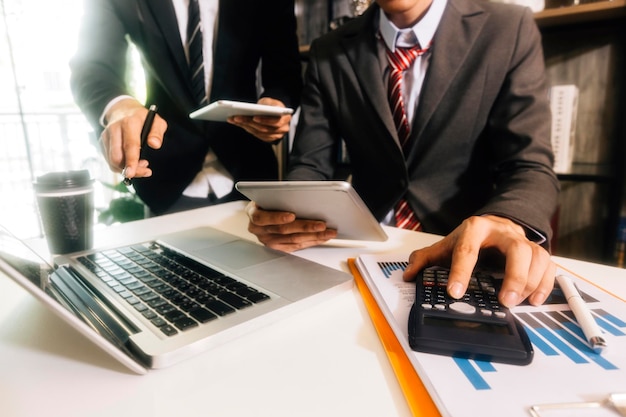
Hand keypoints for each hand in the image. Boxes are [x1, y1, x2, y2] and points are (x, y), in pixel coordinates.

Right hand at [100, 98, 166, 179]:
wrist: (122, 109)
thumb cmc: (142, 118)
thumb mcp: (156, 121)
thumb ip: (157, 132)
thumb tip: (155, 144)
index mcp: (129, 123)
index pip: (129, 145)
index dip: (131, 161)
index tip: (132, 173)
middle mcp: (114, 129)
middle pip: (117, 157)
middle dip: (131, 169)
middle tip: (145, 170)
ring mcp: (106, 136)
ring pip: (112, 161)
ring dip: (126, 169)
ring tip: (140, 165)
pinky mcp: (102, 142)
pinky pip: (109, 160)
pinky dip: (120, 166)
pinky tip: (130, 162)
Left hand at [227, 97, 291, 142]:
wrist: (275, 110)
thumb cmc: (272, 104)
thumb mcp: (270, 100)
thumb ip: (267, 104)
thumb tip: (258, 109)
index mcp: (285, 118)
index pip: (276, 122)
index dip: (265, 120)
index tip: (254, 117)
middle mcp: (283, 128)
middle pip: (264, 128)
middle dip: (249, 122)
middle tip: (237, 117)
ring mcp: (276, 135)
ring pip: (259, 133)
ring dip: (245, 126)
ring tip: (234, 119)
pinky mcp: (269, 138)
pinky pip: (256, 135)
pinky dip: (246, 128)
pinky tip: (238, 123)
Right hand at [245, 201, 336, 251]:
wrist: (266, 209)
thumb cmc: (270, 200)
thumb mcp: (269, 195)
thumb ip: (280, 197)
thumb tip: (301, 197)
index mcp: (254, 215)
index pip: (263, 218)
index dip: (277, 217)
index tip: (292, 215)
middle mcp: (259, 231)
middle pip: (283, 231)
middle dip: (305, 227)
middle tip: (321, 225)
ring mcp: (269, 241)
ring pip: (293, 240)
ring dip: (313, 236)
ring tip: (328, 232)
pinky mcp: (279, 248)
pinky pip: (297, 246)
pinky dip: (312, 241)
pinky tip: (322, 237)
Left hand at [402, 215, 555, 306]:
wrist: (494, 224)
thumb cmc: (470, 239)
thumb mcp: (445, 246)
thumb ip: (425, 259)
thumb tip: (408, 274)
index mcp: (475, 228)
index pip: (468, 249)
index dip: (461, 271)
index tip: (455, 292)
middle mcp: (503, 232)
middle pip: (516, 249)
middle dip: (513, 276)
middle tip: (505, 301)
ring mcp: (523, 240)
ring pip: (537, 256)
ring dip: (531, 282)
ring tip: (517, 302)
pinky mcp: (537, 251)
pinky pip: (549, 266)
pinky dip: (545, 284)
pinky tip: (534, 299)